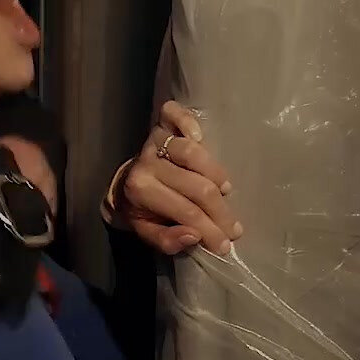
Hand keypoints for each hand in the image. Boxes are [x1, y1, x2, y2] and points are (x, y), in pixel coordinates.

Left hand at [116, 101, 242, 255]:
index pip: (186, 211)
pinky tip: (200, 136)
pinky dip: (186, 121)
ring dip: (215, 173)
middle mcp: (147, 163)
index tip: (227, 245)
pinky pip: (173, 114)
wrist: (125, 183)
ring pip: (192, 153)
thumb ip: (167, 240)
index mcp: (140, 191)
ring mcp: (154, 140)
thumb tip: (195, 236)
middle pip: (196, 186)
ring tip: (225, 191)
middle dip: (220, 212)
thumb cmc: (144, 208)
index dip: (210, 229)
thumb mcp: (148, 231)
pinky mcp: (160, 124)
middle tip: (234, 228)